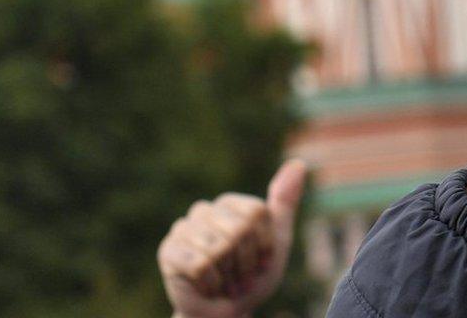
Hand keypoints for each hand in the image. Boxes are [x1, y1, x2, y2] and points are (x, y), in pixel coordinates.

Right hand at [159, 159, 308, 317]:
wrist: (225, 314)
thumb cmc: (250, 280)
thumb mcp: (276, 243)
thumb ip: (285, 205)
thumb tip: (298, 164)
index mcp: (230, 204)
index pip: (257, 212)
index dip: (264, 244)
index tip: (261, 262)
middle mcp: (204, 210)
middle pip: (240, 229)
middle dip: (246, 263)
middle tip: (240, 277)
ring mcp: (183, 229)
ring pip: (220, 246)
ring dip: (229, 275)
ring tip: (224, 282)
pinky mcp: (168, 251)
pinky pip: (200, 263)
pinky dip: (211, 282)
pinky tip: (206, 286)